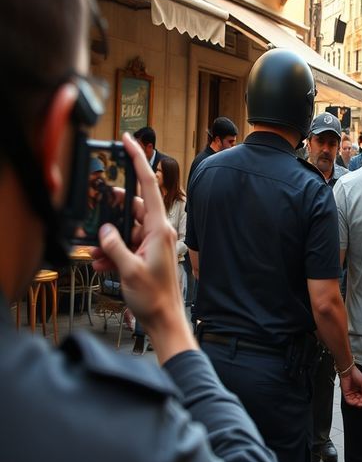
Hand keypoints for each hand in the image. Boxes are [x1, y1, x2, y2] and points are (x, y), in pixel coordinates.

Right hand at [91, 135, 195, 363]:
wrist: (165, 321)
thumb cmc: (155, 297)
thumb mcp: (129, 270)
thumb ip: (114, 246)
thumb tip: (104, 230)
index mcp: (159, 229)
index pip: (148, 186)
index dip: (138, 161)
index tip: (129, 140)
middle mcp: (158, 232)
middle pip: (131, 208)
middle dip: (111, 213)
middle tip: (96, 216)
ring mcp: (152, 243)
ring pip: (124, 229)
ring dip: (108, 240)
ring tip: (96, 256)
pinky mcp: (145, 255)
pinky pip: (125, 245)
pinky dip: (111, 252)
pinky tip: (101, 265)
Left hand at [340, 367, 361, 406]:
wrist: (348, 370)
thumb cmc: (354, 373)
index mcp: (359, 389)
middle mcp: (355, 392)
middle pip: (361, 400)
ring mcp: (350, 393)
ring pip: (356, 402)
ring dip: (360, 402)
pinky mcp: (346, 394)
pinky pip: (349, 401)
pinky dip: (354, 403)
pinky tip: (359, 401)